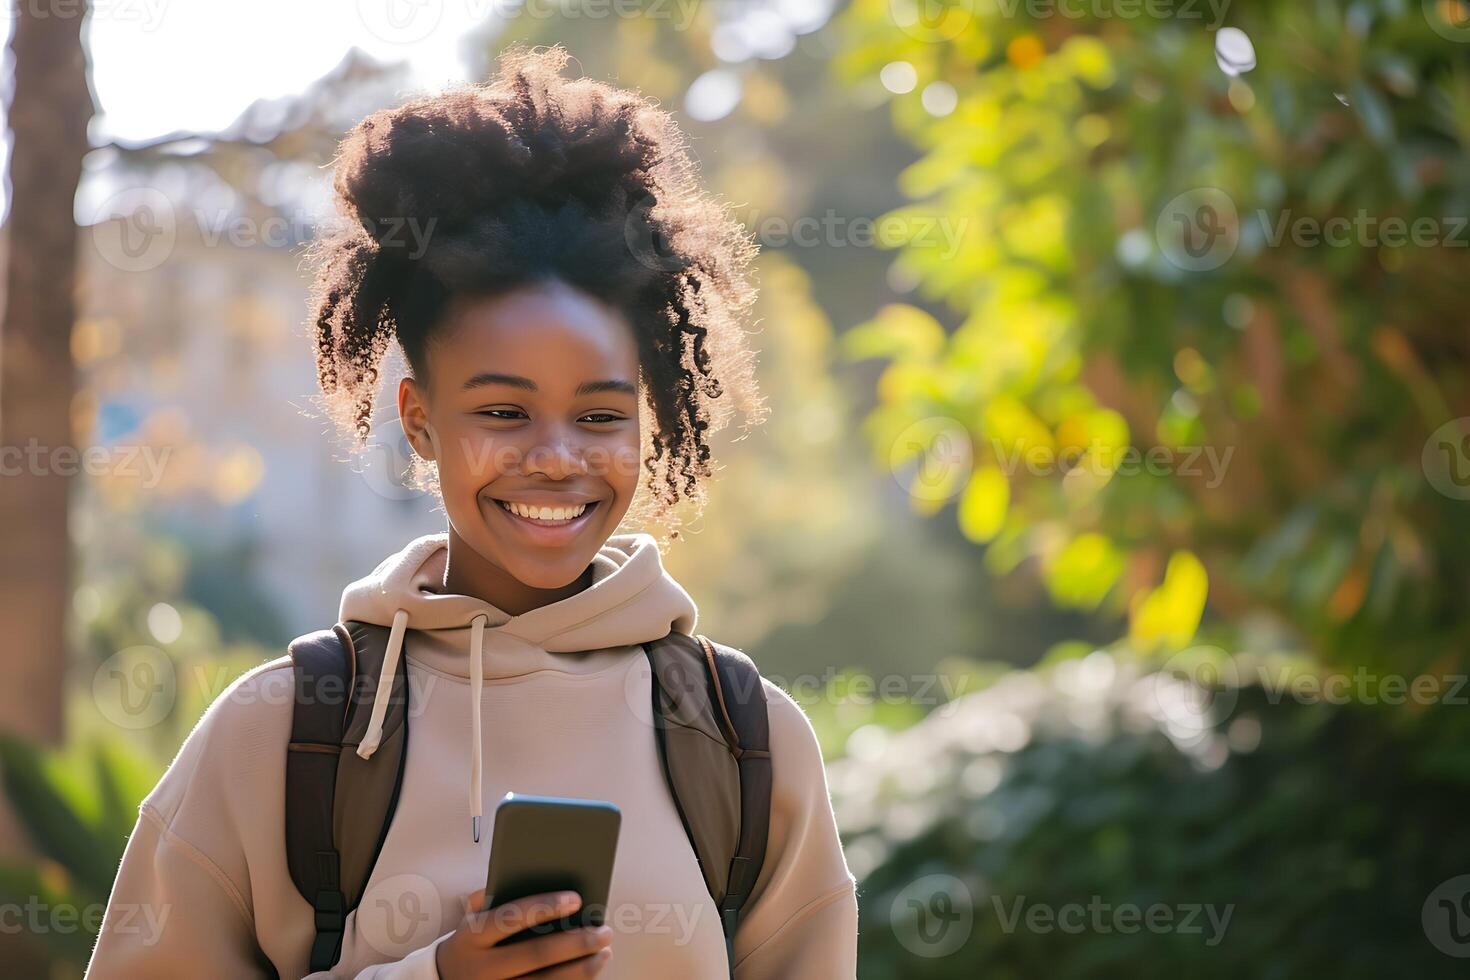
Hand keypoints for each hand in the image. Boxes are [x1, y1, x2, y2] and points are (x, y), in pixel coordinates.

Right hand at [435, 889, 613, 978]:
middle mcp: (481, 968)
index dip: (544, 907)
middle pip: (536, 955)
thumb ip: (493, 895)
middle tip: (604, 931)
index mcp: (471, 937)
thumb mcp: (471, 917)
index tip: (576, 898)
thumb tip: (530, 876)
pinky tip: (589, 972)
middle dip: (575, 942)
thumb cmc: (472, 941)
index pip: (510, 918)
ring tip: (604, 952)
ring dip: (581, 969)